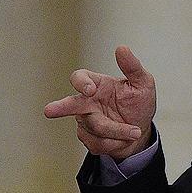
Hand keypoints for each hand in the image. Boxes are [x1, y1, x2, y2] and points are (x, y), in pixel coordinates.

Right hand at [44, 46, 156, 160]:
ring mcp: (85, 121)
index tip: (90, 89)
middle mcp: (86, 102)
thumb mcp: (143, 83)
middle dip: (60, 108)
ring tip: (133, 131)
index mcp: (96, 84)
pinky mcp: (88, 139)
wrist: (140, 131)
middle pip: (69, 104)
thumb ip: (132, 67)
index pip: (80, 78)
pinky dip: (116, 143)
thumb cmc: (139, 103)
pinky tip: (124, 139)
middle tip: (49, 111)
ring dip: (117, 132)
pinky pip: (98, 143)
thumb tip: (122, 48)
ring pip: (94, 128)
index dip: (81, 83)